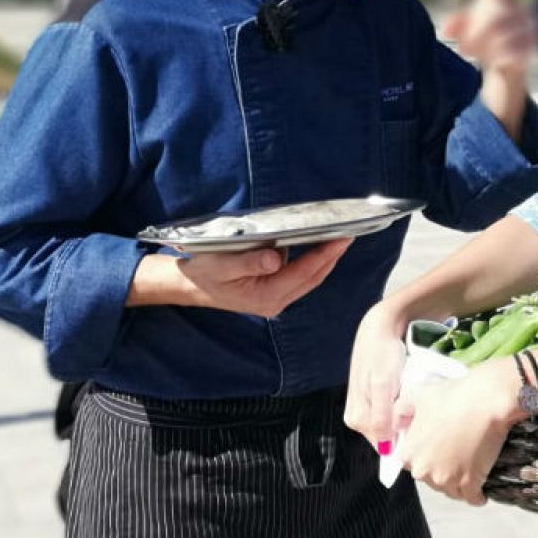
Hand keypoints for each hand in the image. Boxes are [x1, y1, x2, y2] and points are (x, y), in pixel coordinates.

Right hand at [128, 238, 352, 316]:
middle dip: (331, 257)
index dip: (325, 255)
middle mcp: (275, 302)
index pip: (303, 273)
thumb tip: (276, 259)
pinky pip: (298, 279)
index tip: (342, 238)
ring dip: (324, 261)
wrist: (188, 286)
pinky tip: (317, 249)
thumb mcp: (222, 264)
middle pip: (312, 279)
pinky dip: (311, 264)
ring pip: (308, 280)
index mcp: (265, 296)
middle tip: (349, 235)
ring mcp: (274, 300)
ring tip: (338, 239)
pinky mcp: (271, 294)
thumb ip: (249, 262)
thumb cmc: (203, 272)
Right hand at [343, 301, 409, 450]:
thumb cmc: (383, 353)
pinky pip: (389, 414)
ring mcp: (364, 409)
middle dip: (403, 428)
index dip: (403, 439)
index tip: (419, 426)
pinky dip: (401, 408)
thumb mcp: (383, 384)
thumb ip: (381, 416)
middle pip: (386, 437)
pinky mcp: (372, 399)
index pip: (384, 446)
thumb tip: (384, 448)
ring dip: (403, 417)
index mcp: (356, 418)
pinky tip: (409, 396)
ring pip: (389, 425)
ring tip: (414, 400)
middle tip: (419, 409)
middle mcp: (356, 418)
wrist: (380, 327)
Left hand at [395, 359, 520, 505]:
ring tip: (468, 468)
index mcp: (408, 453)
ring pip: (450, 490)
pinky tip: (481, 489)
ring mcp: (447, 480)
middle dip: (440, 470)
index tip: (436, 450)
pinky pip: (471, 498)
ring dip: (458, 483)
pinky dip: (476, 495)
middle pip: (430, 478)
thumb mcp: (418, 396)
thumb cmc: (453, 396)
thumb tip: (394, 425)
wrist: (486, 401)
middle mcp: (423, 471)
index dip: (425, 455)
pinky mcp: (470, 484)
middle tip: (454, 455)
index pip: (411, 464)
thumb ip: (399, 411)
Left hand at [441, 0, 533, 75]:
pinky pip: (514, 51)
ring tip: (482, 56)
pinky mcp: (532, 43)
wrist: (505, 59)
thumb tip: (447, 29)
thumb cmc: (483, 36)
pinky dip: (500, 59)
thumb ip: (455, 25)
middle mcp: (516, 6)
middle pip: (494, 20)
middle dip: (476, 36)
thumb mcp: (465, 30)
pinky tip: (497, 61)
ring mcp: (527, 23)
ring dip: (487, 50)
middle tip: (463, 49)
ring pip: (503, 38)